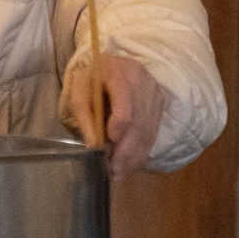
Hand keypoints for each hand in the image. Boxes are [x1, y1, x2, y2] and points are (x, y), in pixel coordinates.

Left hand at [64, 52, 166, 175]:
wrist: (111, 65)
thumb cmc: (91, 79)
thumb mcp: (79, 90)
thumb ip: (83, 114)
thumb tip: (92, 145)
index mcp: (118, 71)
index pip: (125, 100)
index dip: (119, 123)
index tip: (110, 141)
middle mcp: (141, 80)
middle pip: (139, 120)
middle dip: (127, 149)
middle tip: (115, 170)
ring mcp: (154, 92)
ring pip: (148, 129)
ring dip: (135, 155)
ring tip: (121, 172)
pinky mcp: (159, 104)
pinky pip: (153, 131)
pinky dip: (142, 150)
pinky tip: (130, 163)